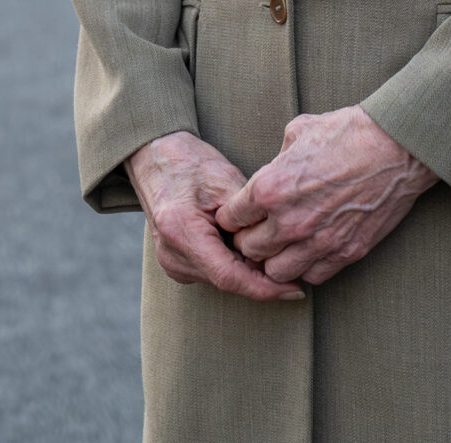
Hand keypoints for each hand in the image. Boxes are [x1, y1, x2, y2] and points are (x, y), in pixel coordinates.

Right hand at [124, 132, 305, 302]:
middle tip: (290, 258)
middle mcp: (172, 254)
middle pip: (228, 281)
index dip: (265, 289)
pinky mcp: (176, 263)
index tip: (295, 291)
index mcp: (181, 232)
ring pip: (222, 280)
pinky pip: (213, 273)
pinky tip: (243, 244)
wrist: (155, 157)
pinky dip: (234, 264)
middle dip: (262, 277)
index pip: (229, 277)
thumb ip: (250, 220)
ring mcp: (171, 262)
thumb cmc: (190, 163)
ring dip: (248, 269)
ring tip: (264, 242)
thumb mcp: (227, 182)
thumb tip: (278, 252)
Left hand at [215, 107, 435, 287]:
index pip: (231, 219)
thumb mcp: (297, 132)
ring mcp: (318, 241)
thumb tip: (271, 172)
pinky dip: (308, 267)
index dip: (233, 216)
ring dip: (276, 260)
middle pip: (249, 250)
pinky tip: (312, 250)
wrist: (395, 147)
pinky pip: (313, 276)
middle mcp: (289, 220)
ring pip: (276, 272)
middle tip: (260, 231)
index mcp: (270, 188)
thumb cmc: (346, 132)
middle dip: (250, 240)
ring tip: (284, 246)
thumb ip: (275, 160)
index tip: (241, 214)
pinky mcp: (346, 252)